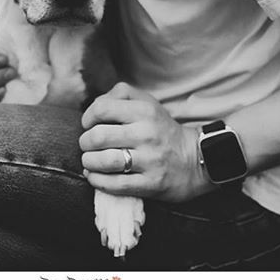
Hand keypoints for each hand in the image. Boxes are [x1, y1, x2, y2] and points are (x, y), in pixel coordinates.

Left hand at [79, 82, 208, 202]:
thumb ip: (120, 96)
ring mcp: (150, 160)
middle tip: (87, 146)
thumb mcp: (147, 103)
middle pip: (98, 137)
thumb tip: (94, 107)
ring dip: (89, 162)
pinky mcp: (151, 183)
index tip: (88, 125)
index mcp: (145, 111)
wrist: (195, 159)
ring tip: (89, 161)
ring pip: (105, 161)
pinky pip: (115, 184)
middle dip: (85, 143)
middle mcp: (147, 134)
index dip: (88, 117)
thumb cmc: (162, 129)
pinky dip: (97, 180)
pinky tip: (93, 177)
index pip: (102, 108)